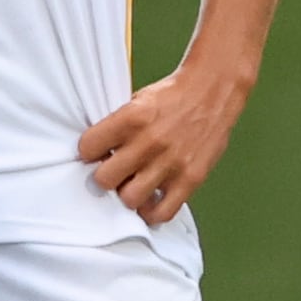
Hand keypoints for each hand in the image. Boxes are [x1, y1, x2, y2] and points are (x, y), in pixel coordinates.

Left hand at [79, 62, 250, 225]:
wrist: (213, 89)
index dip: (88, 153)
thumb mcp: (138, 101)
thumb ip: (118, 127)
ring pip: (130, 199)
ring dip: (127, 194)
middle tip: (114, 172)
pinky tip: (150, 200)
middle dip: (105, 176)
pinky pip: (163, 211)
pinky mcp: (191, 178)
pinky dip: (152, 211)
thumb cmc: (173, 95)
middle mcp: (150, 141)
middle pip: (104, 179)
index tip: (96, 154)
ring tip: (133, 185)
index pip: (88, 148)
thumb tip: (97, 154)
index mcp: (132, 117)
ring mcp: (172, 162)